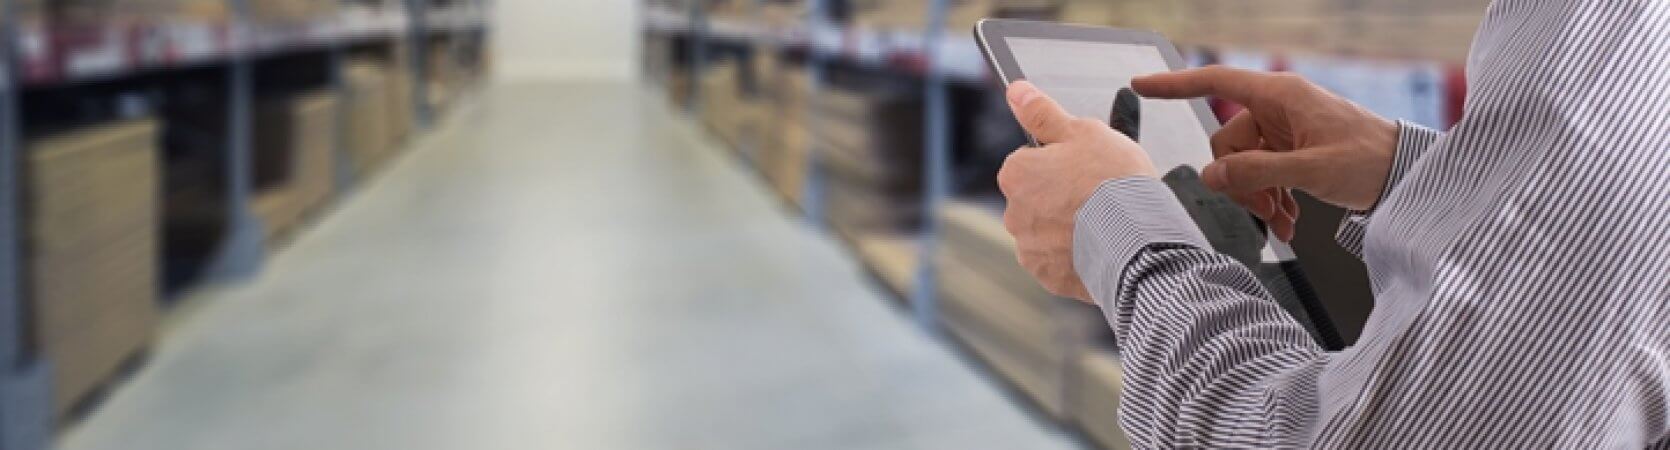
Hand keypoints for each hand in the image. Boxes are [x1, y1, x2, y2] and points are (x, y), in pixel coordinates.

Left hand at [998, 81, 1157, 302]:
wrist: (1138, 241)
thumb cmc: (1113, 180)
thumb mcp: (1082, 131)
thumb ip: (1043, 113)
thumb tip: (1015, 91)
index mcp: (1016, 173)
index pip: (1029, 160)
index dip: (1060, 161)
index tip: (1084, 167)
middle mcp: (1013, 212)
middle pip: (1037, 197)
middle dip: (1061, 195)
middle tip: (1098, 194)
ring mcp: (1030, 248)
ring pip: (1048, 230)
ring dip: (1068, 226)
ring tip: (1105, 222)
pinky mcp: (1048, 276)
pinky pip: (1059, 261)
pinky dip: (1075, 255)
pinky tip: (1100, 246)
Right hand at [1132, 66, 1399, 240]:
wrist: (1407, 174)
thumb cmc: (1371, 159)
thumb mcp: (1312, 170)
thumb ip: (1258, 172)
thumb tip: (1212, 175)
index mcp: (1280, 96)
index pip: (1216, 83)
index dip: (1176, 84)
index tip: (1141, 84)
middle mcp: (1278, 109)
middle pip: (1228, 142)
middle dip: (1239, 181)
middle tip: (1263, 210)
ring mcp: (1286, 131)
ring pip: (1244, 164)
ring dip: (1257, 196)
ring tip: (1282, 222)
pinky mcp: (1294, 151)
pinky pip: (1263, 173)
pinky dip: (1271, 199)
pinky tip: (1287, 222)